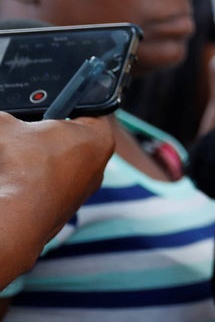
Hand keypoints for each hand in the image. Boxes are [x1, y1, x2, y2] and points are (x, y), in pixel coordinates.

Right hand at [0, 113, 114, 286]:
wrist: (16, 217)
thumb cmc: (23, 168)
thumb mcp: (6, 125)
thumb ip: (7, 116)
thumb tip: (3, 117)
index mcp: (99, 137)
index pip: (87, 109)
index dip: (63, 104)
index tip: (44, 107)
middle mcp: (99, 164)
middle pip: (70, 137)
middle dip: (46, 133)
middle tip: (27, 131)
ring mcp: (83, 190)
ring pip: (60, 163)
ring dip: (38, 158)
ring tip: (18, 157)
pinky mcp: (65, 208)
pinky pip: (51, 185)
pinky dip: (34, 180)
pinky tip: (17, 180)